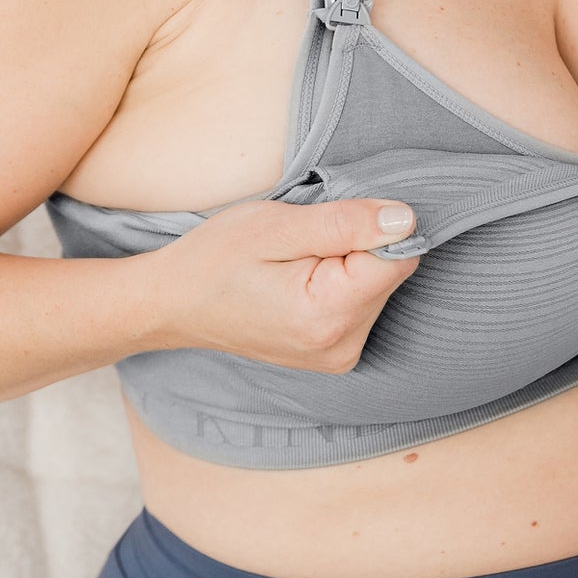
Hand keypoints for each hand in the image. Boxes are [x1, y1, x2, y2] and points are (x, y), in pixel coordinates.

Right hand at [138, 198, 418, 369]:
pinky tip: (301, 281)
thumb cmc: (214, 259)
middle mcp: (340, 347)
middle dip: (356, 247)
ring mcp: (338, 357)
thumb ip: (345, 223)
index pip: (396, 257)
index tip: (323, 226)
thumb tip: (405, 220)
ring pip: (378, 287)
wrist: (172, 304)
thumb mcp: (275, 225)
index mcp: (326, 316)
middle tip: (300, 245)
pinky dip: (340, 284)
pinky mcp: (334, 355)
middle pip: (390, 274)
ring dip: (348, 265)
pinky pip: (362, 304)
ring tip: (296, 263)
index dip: (369, 227)